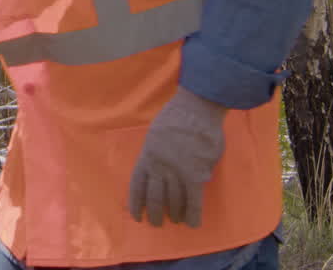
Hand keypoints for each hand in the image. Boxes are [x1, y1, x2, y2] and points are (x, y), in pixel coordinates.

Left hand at [127, 87, 227, 227]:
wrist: (196, 109)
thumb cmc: (176, 116)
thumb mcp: (155, 134)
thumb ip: (155, 154)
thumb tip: (160, 171)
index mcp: (147, 156)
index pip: (137, 186)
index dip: (136, 203)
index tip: (136, 216)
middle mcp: (159, 168)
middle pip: (155, 198)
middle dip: (156, 214)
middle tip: (158, 223)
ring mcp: (176, 173)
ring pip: (174, 202)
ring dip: (175, 214)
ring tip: (176, 221)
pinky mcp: (195, 176)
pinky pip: (194, 201)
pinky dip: (194, 214)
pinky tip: (193, 224)